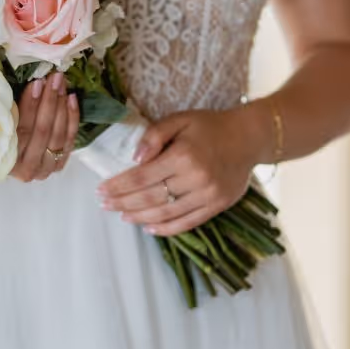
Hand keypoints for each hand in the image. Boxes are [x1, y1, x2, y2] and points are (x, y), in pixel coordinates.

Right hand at [10, 72, 79, 182]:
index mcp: (8, 160)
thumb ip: (10, 111)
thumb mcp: (1, 124)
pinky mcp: (59, 164)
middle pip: (43, 130)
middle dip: (50, 100)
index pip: (22, 129)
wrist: (11, 161)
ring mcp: (46, 168)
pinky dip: (72, 117)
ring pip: (59, 134)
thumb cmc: (1, 136)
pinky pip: (70, 139)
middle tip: (54, 78)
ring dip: (61, 105)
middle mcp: (28, 168)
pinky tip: (71, 98)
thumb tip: (31, 84)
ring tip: (61, 83)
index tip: (37, 83)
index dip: (31, 105)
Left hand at [97, 108, 263, 235]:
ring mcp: (208, 195)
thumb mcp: (179, 120)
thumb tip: (134, 159)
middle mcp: (196, 178)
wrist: (249, 138)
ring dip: (140, 218)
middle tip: (105, 205)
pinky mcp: (217, 206)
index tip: (101, 190)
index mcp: (183, 156)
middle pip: (151, 198)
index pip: (142, 176)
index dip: (119, 186)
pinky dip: (166, 229)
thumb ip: (154, 136)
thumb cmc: (209, 126)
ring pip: (167, 213)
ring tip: (122, 216)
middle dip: (124, 203)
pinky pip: (187, 223)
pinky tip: (149, 228)